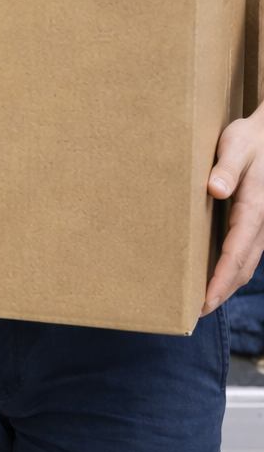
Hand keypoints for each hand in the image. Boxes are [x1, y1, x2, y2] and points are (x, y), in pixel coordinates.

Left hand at [202, 106, 263, 314]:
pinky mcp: (257, 222)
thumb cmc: (250, 139)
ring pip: (246, 263)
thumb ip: (226, 167)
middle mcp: (262, 223)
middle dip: (221, 291)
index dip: (221, 280)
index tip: (205, 301)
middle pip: (242, 267)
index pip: (236, 253)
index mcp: (255, 208)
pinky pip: (246, 252)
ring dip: (227, 284)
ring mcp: (262, 225)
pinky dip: (232, 269)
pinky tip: (214, 275)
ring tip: (202, 302)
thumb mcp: (235, 145)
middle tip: (194, 313)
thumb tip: (215, 190)